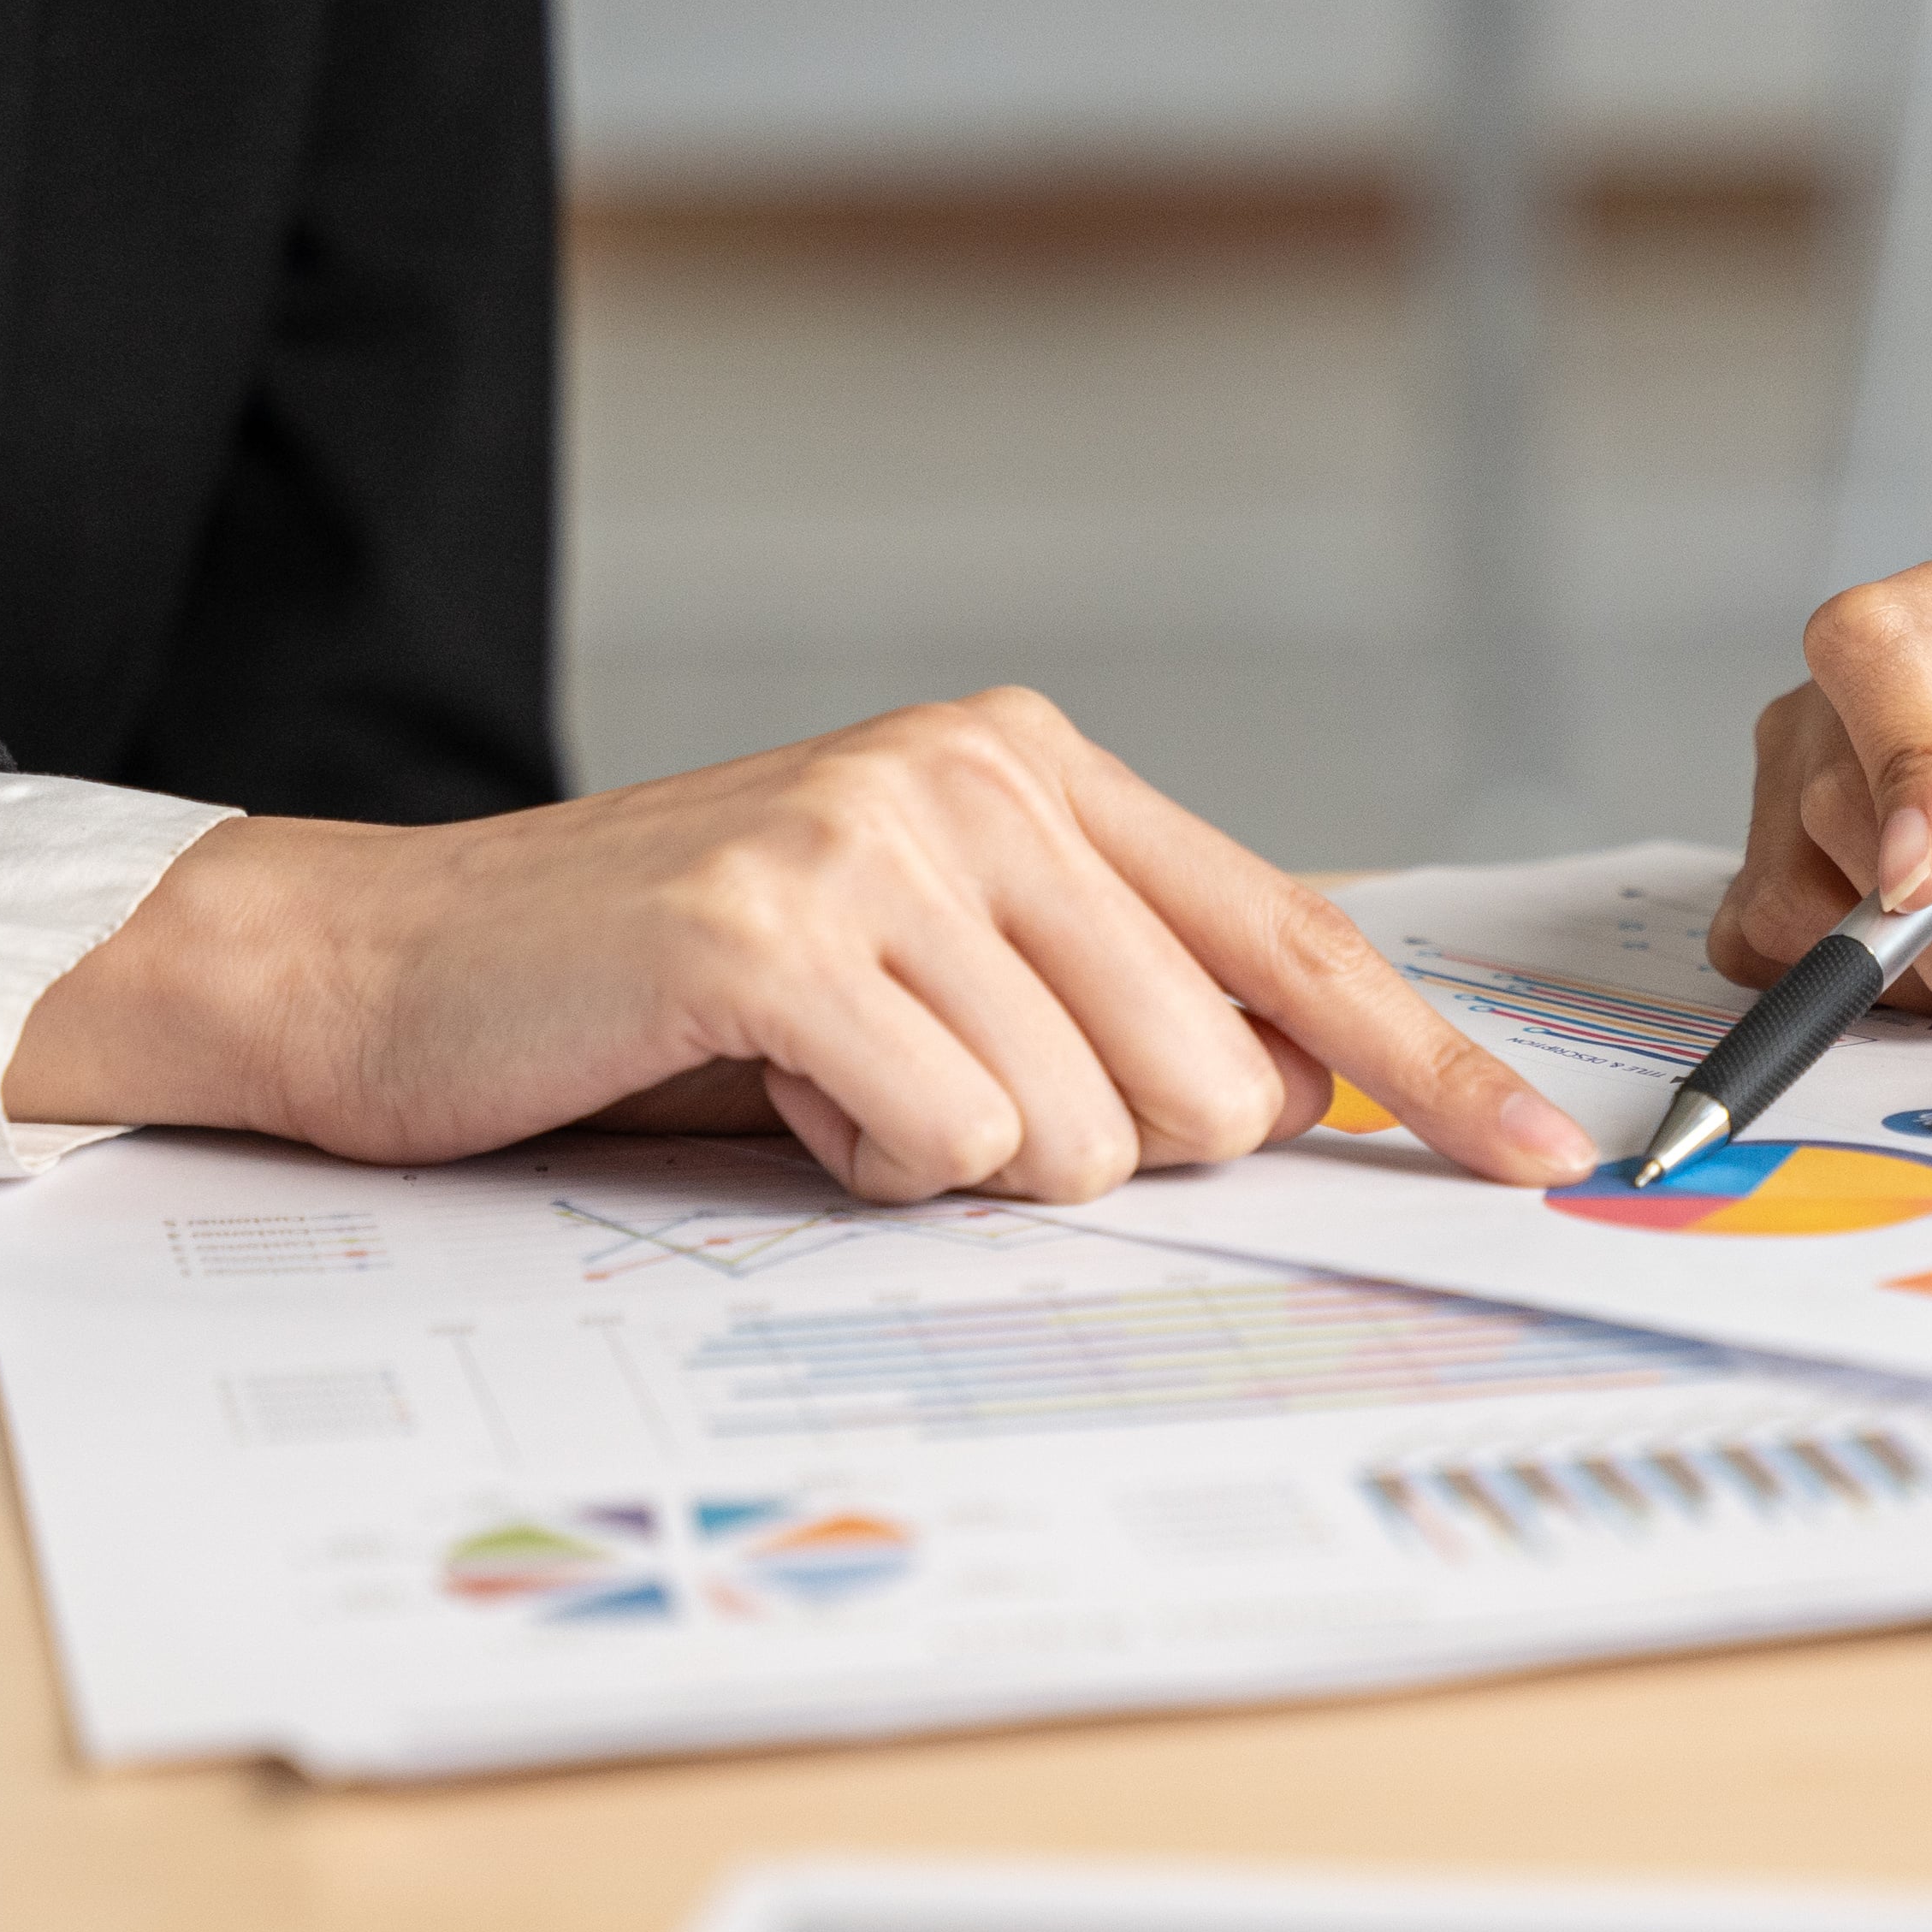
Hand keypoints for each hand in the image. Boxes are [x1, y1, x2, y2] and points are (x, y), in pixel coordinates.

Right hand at [7, 690, 1597, 1201]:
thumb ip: (1108, 993)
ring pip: (1086, 1132)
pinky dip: (858, 1164)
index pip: (1297, 939)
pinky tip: (767, 1084)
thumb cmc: (674, 991)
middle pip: (1212, 1081)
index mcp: (1037, 768)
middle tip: (929, 1091)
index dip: (1429, 1063)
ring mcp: (877, 838)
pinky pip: (945, 1144)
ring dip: (959, 1161)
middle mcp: (979, 776)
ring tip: (830, 1076)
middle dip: (1092, 1146)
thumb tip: (1305, 1093)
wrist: (391, 968)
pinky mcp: (775, 928)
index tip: (1540, 1157)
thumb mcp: (925, 959)